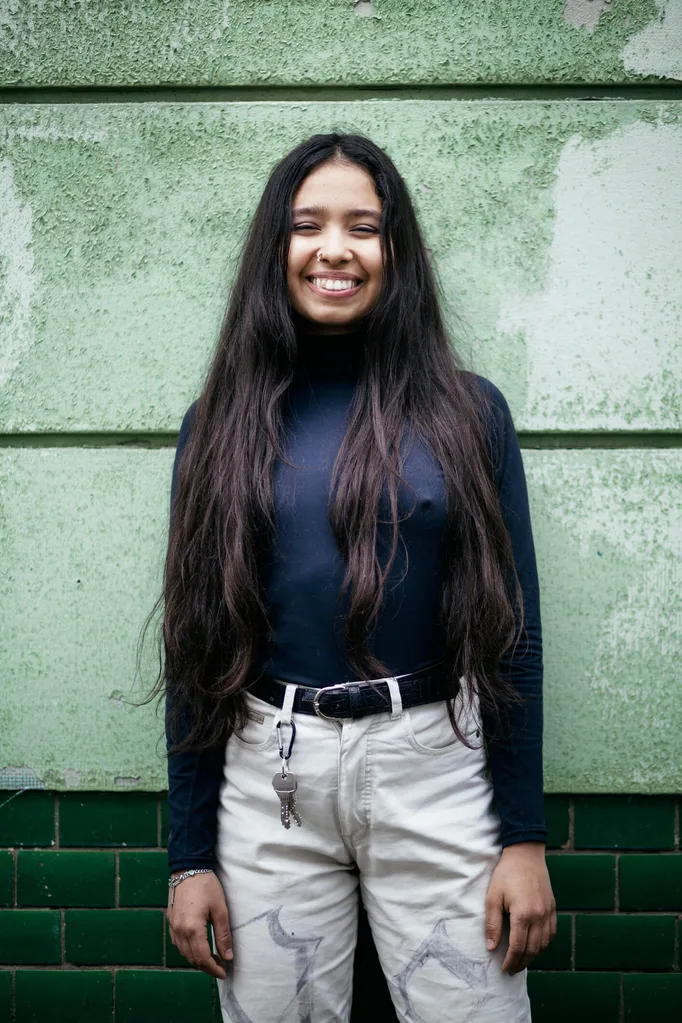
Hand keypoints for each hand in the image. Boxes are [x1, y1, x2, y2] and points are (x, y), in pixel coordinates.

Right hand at [167, 870, 232, 978]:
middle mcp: (179, 931)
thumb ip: (223, 935)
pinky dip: (188, 949)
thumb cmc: (206, 886)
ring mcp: (172, 926)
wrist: (188, 867)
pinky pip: (178, 943)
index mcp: (192, 929)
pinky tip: (198, 945)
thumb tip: (228, 957)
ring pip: (183, 953)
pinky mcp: (170, 920)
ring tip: (212, 957)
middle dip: (206, 966)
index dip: (214, 969)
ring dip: (196, 959)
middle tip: (220, 966)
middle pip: (192, 959)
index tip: (224, 973)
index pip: (203, 958)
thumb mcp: (220, 909)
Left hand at [485, 842, 555, 973]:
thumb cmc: (506, 874)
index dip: (510, 961)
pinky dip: (544, 944)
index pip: (518, 947)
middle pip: (532, 949)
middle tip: (512, 969)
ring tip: (522, 961)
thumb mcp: (493, 896)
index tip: (504, 968)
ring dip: (533, 956)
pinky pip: (551, 933)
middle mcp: (539, 916)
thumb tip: (492, 947)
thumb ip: (492, 923)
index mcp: (523, 914)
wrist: (526, 854)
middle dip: (521, 962)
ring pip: (544, 944)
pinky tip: (536, 946)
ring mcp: (548, 912)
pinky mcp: (553, 907)